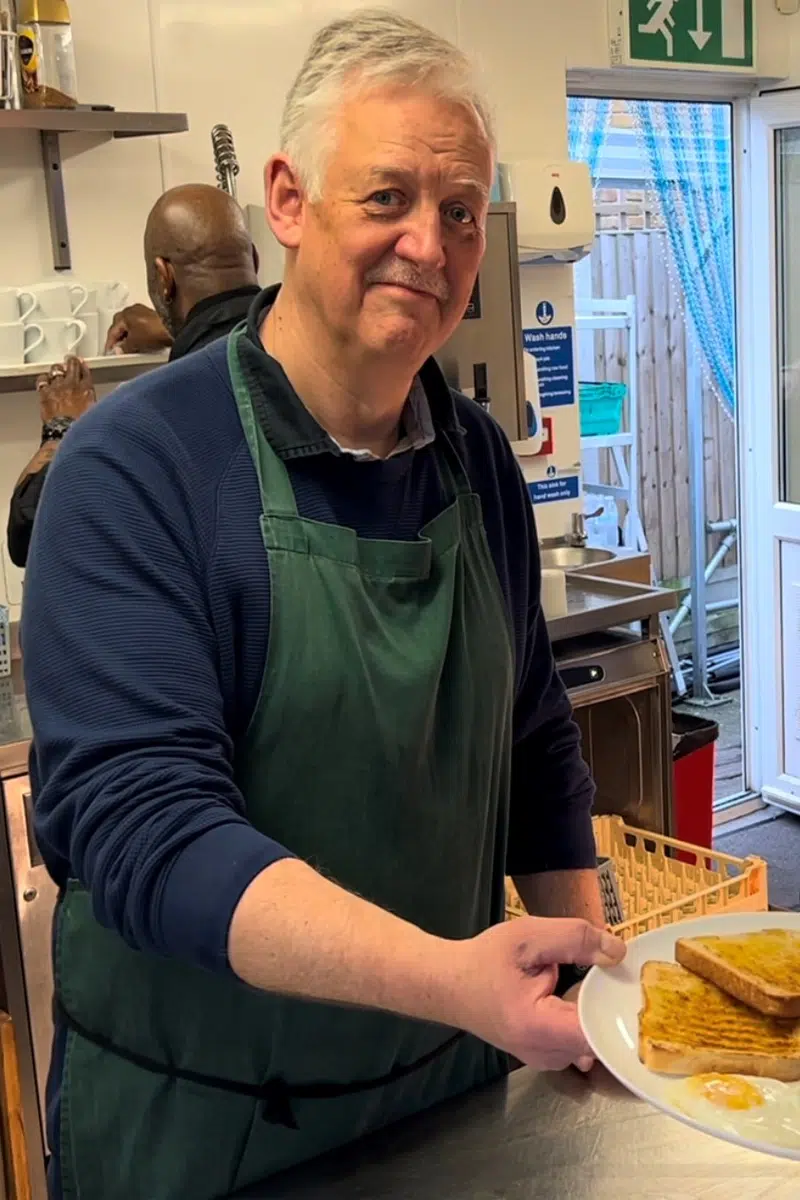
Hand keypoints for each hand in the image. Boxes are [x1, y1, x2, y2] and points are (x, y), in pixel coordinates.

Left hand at [37, 356, 95, 422]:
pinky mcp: (45, 392)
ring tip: (57, 370)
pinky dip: (44, 379)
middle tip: (70, 361)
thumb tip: (92, 399)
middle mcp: (72, 384)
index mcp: (87, 389)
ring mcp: (57, 387)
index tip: (82, 364)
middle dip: (71, 362)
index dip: (83, 366)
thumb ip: (91, 401)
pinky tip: (44, 380)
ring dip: (57, 369)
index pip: (85, 372)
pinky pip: (42, 379)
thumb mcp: (93, 412)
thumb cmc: (79, 427)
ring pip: (56, 369)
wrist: (65, 433)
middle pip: (72, 365)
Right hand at [103, 304, 172, 354]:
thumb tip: (119, 350)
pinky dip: (137, 334)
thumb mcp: (134, 343)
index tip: (109, 351)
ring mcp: (143, 312)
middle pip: (121, 326)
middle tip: (117, 349)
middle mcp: (133, 310)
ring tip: (129, 347)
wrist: (173, 329)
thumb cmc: (154, 331)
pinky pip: (140, 327)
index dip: (110, 343)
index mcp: (125, 313)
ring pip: (130, 326)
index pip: (112, 330)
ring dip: (128, 336)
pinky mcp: (153, 317)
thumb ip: (123, 348)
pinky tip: (141, 342)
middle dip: (118, 338)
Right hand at [450, 917, 624, 1072]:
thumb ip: (574, 939)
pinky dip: (583, 1017)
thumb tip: (618, 951)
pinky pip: (579, 1040)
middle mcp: (545, 1054)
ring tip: (589, 981)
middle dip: (608, 1004)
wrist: (449, 984)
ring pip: (592, 1040)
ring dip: (596, 1011)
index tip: (627, 983)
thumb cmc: (484, 960)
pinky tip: (573, 993)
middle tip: (611, 972)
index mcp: (539, 1028)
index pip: (598, 1033)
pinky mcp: (545, 1055)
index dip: (618, 1008)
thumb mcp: (528, 936)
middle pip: (601, 1037)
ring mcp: (546, 1060)